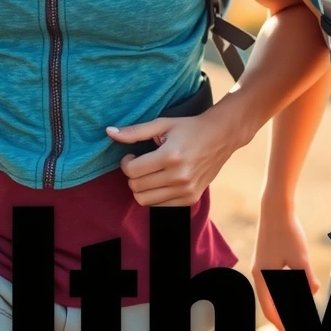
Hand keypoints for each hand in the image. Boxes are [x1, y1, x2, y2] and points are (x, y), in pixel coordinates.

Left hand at [107, 101, 256, 205]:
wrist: (222, 136)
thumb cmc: (190, 128)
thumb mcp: (163, 124)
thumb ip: (135, 131)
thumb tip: (108, 132)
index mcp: (170, 156)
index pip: (132, 171)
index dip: (126, 163)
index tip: (132, 156)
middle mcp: (179, 176)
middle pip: (136, 187)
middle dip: (133, 175)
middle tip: (141, 164)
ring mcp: (186, 190)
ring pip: (144, 200)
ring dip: (142, 187)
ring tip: (151, 173)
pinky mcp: (191, 199)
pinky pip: (159, 206)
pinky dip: (155, 195)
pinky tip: (162, 181)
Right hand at [250, 207, 316, 330]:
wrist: (275, 208)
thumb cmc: (287, 232)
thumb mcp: (300, 256)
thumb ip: (306, 277)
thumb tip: (313, 293)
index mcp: (264, 276)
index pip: (270, 308)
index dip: (281, 322)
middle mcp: (258, 273)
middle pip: (269, 302)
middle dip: (281, 315)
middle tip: (294, 327)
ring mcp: (260, 265)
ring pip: (270, 292)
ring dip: (282, 302)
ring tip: (294, 312)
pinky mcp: (265, 257)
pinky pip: (272, 281)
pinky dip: (281, 290)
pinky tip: (293, 290)